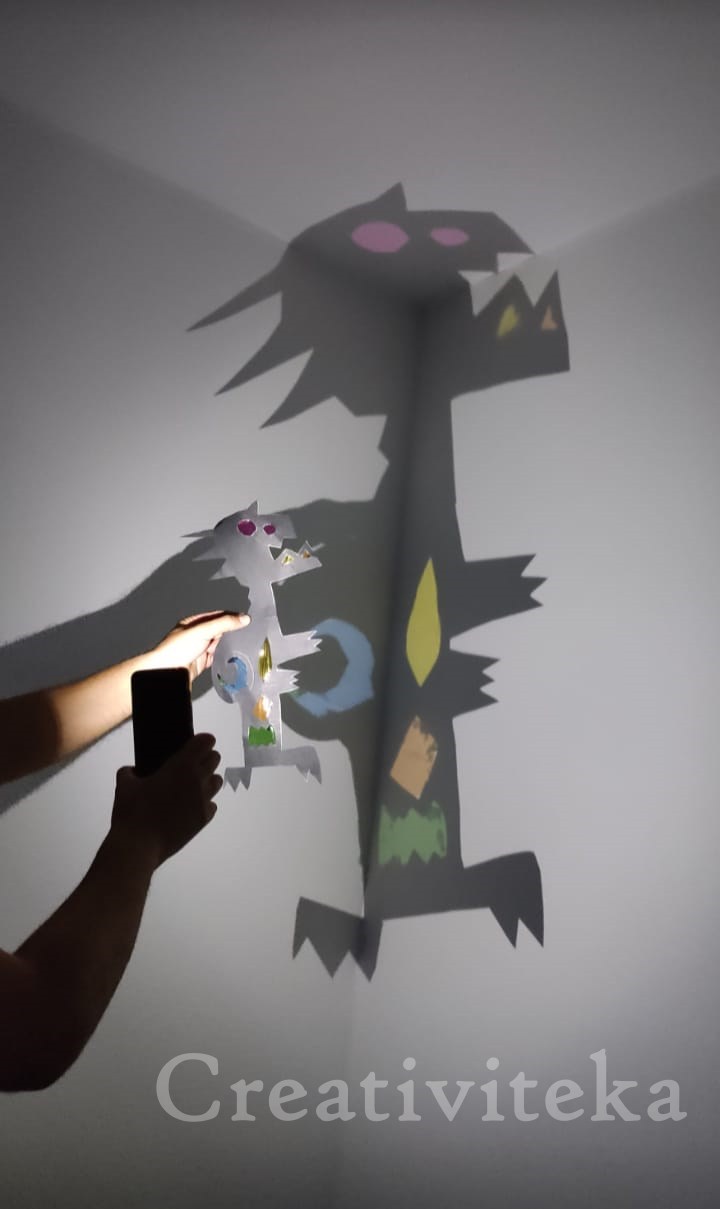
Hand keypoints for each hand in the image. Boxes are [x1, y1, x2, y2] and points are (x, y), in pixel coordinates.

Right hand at [110, 734, 223, 866]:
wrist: (140, 845)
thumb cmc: (132, 811)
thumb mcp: (124, 785)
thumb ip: (130, 772)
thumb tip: (132, 771)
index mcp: (181, 765)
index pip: (206, 742)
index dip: (202, 741)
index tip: (195, 744)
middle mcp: (198, 780)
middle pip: (215, 759)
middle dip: (205, 758)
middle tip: (191, 764)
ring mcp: (204, 800)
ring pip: (217, 782)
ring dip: (208, 780)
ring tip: (191, 787)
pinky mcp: (204, 819)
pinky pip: (212, 805)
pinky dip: (204, 803)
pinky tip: (190, 808)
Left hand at [148, 611, 249, 682]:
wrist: (166, 673)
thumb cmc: (175, 650)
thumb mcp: (202, 631)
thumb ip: (224, 624)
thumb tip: (243, 618)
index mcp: (193, 623)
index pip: (216, 616)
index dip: (230, 616)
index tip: (245, 619)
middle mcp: (195, 635)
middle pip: (218, 630)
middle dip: (230, 631)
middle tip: (246, 631)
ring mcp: (198, 649)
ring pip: (218, 644)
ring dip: (227, 645)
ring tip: (240, 644)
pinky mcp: (201, 663)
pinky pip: (216, 658)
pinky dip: (223, 657)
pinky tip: (230, 657)